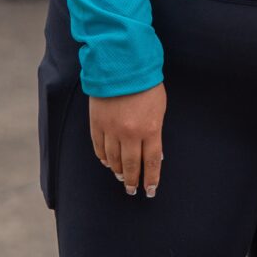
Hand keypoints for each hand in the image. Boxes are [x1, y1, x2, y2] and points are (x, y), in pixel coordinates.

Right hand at [89, 82, 165, 197]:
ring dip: (117, 171)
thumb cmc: (145, 84)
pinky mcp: (96, 124)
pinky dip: (103, 158)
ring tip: (121, 178)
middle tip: (133, 190)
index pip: (151, 162)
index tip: (150, 191)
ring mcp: (111, 130)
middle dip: (133, 180)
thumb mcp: (159, 107)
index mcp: (149, 129)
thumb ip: (155, 130)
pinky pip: (99, 148)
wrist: (122, 65)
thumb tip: (154, 153)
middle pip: (131, 165)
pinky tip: (106, 163)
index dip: (151, 179)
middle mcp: (129, 134)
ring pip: (113, 160)